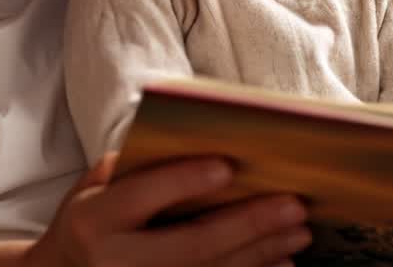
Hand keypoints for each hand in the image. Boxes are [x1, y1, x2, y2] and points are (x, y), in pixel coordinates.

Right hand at [23, 152, 311, 266]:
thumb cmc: (92, 215)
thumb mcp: (97, 184)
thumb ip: (139, 165)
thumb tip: (203, 140)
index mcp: (92, 221)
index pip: (141, 197)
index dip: (183, 180)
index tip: (228, 165)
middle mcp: (115, 262)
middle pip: (190, 245)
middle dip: (248, 224)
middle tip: (294, 204)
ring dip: (262, 252)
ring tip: (300, 228)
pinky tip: (283, 261)